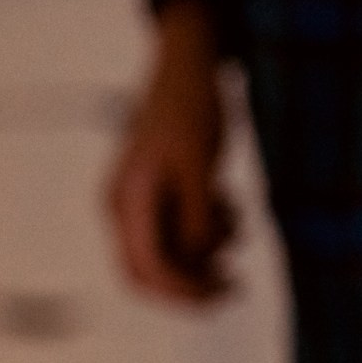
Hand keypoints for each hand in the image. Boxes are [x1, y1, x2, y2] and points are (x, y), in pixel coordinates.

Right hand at [107, 0, 235, 304]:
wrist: (183, 68)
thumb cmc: (189, 109)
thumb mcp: (201, 166)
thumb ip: (197, 218)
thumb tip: (199, 260)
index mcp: (127, 203)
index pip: (145, 269)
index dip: (182, 291)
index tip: (221, 295)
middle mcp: (123, 209)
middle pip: (149, 271)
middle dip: (191, 285)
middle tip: (234, 287)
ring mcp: (136, 202)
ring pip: (167, 252)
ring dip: (205, 251)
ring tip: (238, 223)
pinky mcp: (154, 194)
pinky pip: (175, 230)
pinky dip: (204, 230)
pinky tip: (227, 206)